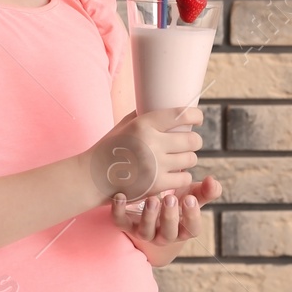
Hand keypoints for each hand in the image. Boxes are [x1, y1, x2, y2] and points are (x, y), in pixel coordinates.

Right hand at [86, 106, 203, 203]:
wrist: (93, 177)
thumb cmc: (111, 147)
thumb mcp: (125, 124)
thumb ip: (146, 115)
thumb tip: (170, 106)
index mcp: (144, 124)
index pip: (182, 115)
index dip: (196, 116)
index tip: (197, 119)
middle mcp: (152, 143)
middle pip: (193, 140)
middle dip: (193, 141)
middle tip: (188, 143)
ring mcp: (156, 165)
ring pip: (191, 159)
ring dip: (187, 159)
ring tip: (178, 159)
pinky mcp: (157, 185)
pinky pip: (185, 178)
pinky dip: (182, 176)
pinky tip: (173, 173)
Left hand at [111, 175, 222, 244]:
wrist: (152, 209)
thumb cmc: (177, 200)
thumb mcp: (192, 195)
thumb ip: (205, 190)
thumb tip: (213, 181)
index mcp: (183, 228)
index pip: (192, 229)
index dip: (191, 216)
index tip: (190, 199)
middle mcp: (164, 234)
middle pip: (168, 233)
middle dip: (169, 217)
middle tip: (170, 198)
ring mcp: (144, 231)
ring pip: (145, 232)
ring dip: (148, 216)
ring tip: (152, 199)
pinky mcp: (126, 225)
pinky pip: (120, 223)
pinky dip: (118, 211)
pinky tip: (120, 196)